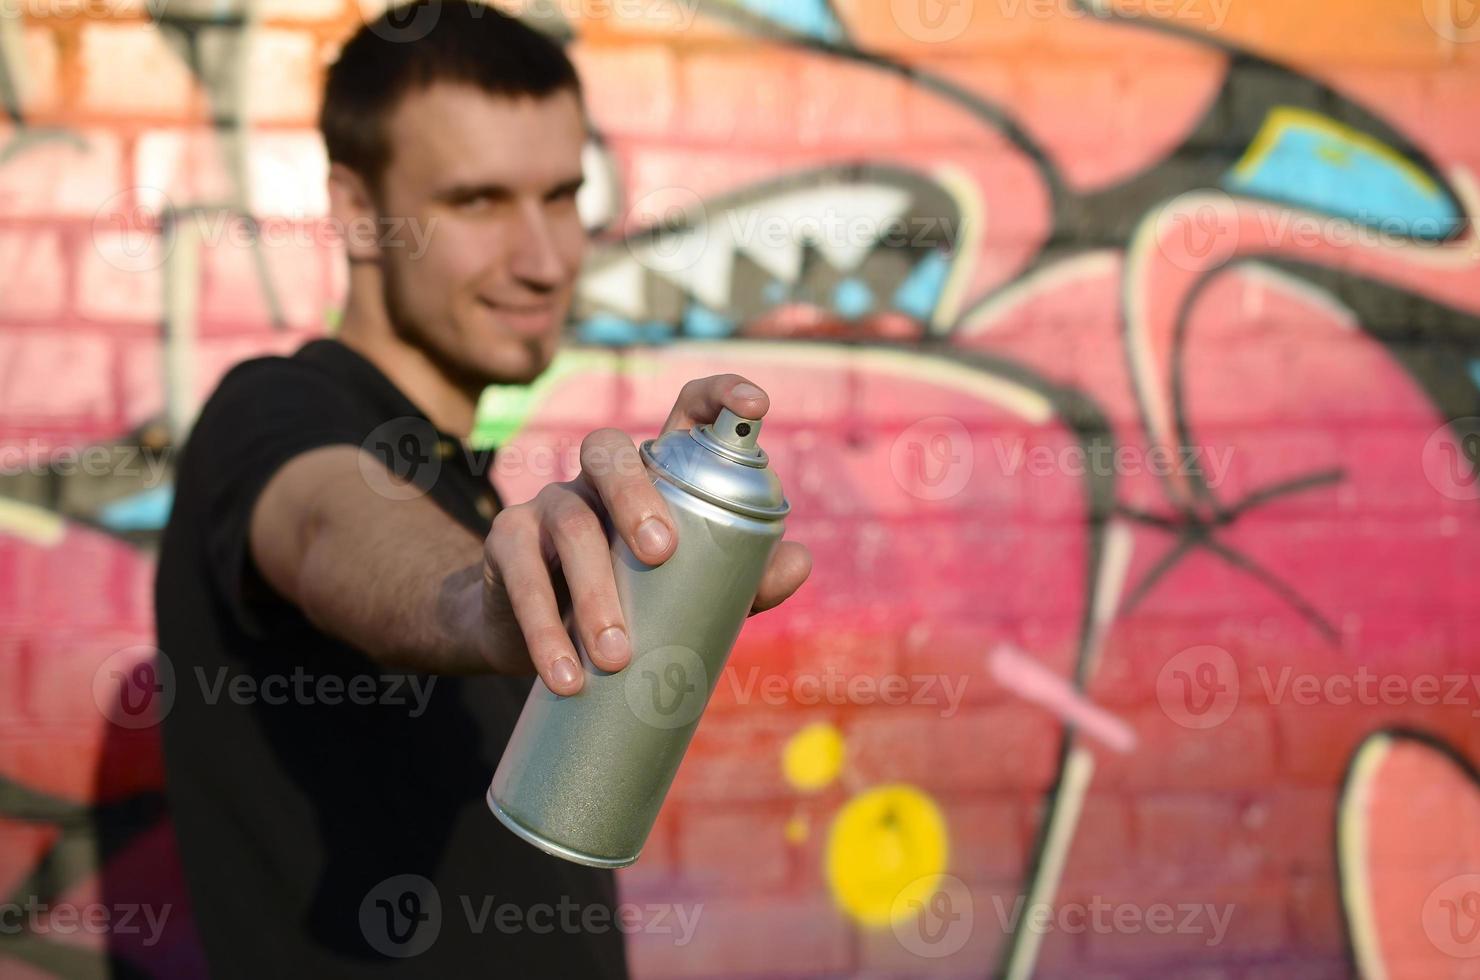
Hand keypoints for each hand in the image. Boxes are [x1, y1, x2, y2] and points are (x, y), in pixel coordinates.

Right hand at [479, 375, 811, 694]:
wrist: (543, 647)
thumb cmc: (635, 605)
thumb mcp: (694, 593)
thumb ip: (744, 578)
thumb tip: (800, 563)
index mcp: (657, 475)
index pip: (686, 411)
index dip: (721, 394)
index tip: (759, 406)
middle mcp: (600, 477)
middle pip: (610, 451)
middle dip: (636, 494)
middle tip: (660, 554)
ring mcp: (549, 503)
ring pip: (570, 522)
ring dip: (593, 590)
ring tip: (614, 656)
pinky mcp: (507, 544)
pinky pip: (522, 576)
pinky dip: (545, 629)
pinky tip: (565, 674)